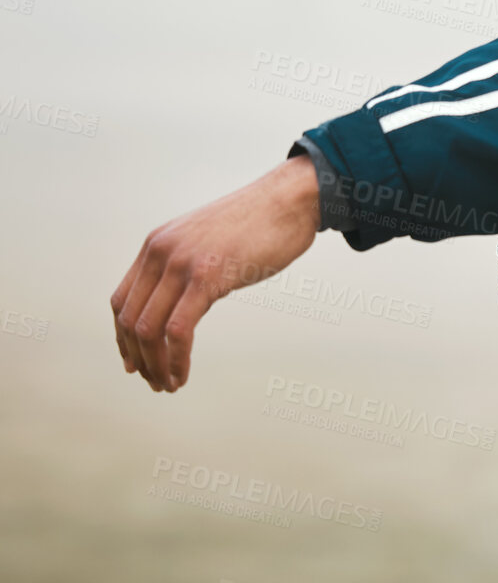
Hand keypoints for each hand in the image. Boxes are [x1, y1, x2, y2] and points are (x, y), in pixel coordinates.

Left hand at [111, 154, 321, 391]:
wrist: (290, 198)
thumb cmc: (261, 220)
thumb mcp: (210, 239)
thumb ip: (190, 263)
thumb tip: (189, 296)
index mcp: (157, 244)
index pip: (122, 300)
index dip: (122, 338)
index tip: (135, 361)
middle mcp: (161, 253)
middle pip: (130, 319)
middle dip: (138, 358)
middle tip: (154, 381)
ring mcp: (182, 264)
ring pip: (148, 329)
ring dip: (155, 365)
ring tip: (168, 384)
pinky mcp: (206, 277)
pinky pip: (178, 331)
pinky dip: (176, 360)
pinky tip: (182, 375)